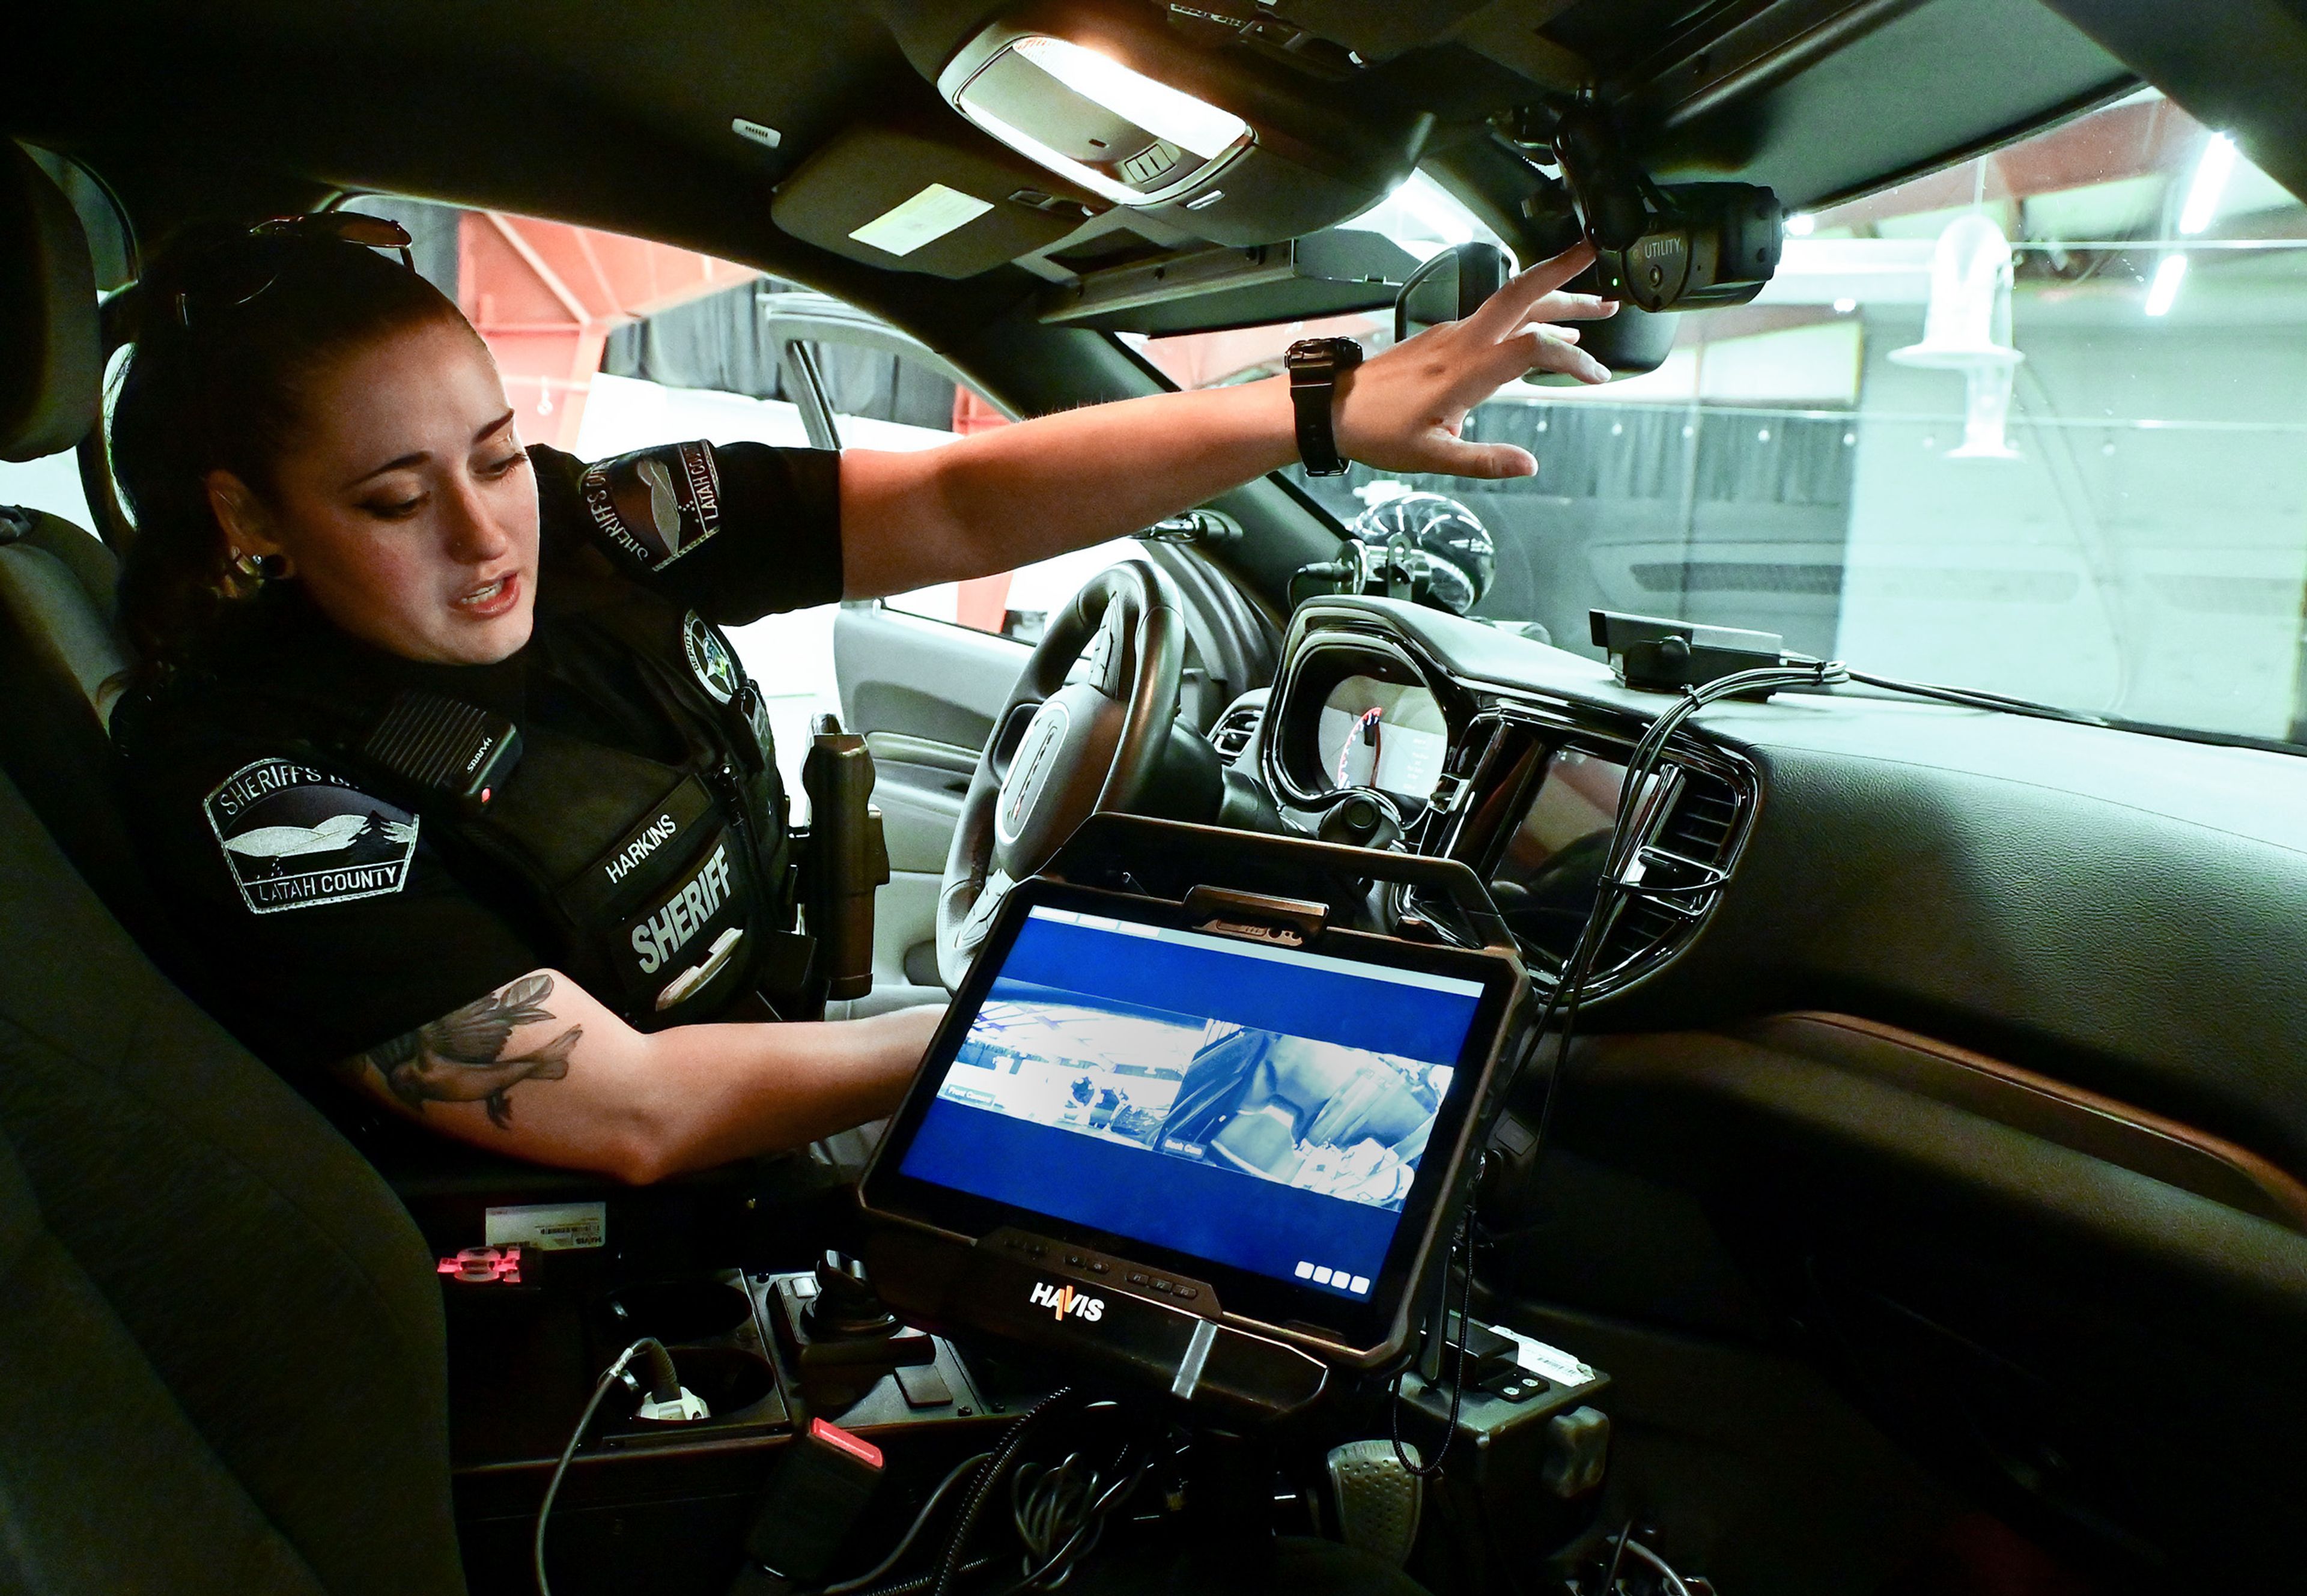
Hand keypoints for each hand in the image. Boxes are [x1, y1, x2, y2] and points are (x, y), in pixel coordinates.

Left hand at [1332, 241, 1616, 478]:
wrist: (1334, 408)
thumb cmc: (1377, 432)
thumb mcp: (1432, 456)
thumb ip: (1484, 461)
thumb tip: (1528, 465)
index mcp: (1464, 371)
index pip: (1533, 348)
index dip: (1572, 358)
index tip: (1596, 376)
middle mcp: (1462, 342)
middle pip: (1521, 293)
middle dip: (1564, 274)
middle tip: (1599, 258)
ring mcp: (1453, 333)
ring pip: (1511, 303)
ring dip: (1554, 298)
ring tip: (1594, 306)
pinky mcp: (1445, 336)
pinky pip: (1495, 317)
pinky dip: (1529, 316)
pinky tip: (1547, 330)